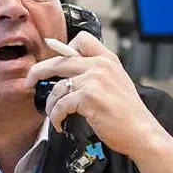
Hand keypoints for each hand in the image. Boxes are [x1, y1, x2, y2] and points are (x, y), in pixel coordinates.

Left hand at [26, 32, 166, 159]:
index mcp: (108, 59)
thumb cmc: (129, 113)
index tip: (55, 62)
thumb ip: (96, 73)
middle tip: (30, 80)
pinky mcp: (88, 97)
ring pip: (57, 87)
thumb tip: (69, 76)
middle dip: (38, 71)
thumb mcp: (116, 83)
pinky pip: (61, 105)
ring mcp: (94, 80)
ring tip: (53, 114)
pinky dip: (56, 117)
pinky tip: (60, 123)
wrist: (141, 132)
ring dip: (50, 103)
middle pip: (59, 61)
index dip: (64, 49)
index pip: (81, 39)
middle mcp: (100, 65)